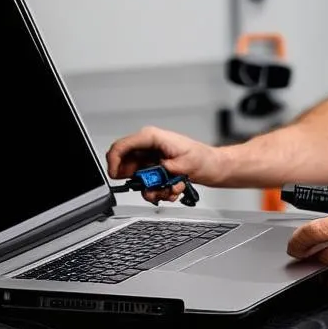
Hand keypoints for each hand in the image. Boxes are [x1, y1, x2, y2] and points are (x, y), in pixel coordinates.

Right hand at [105, 125, 225, 202]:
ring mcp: (150, 158)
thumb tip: (148, 177)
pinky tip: (172, 189)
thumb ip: (161, 170)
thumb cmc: (203, 158)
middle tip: (152, 189)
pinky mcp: (154, 169)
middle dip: (139, 183)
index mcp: (152, 137)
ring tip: (169, 189)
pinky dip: (158, 191)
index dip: (114, 162)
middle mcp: (148, 147)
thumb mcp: (182, 164)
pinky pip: (146, 184)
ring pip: (137, 179)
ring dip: (152, 190)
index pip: (121, 146)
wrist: (213, 166)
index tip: (116, 177)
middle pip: (125, 166)